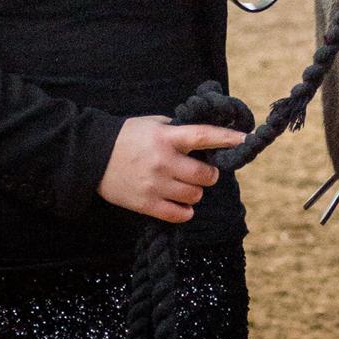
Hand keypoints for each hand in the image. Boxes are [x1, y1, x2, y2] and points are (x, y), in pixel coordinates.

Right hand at [96, 115, 247, 222]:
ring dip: (196, 192)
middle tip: (205, 173)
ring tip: (188, 186)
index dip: (226, 138)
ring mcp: (155, 184)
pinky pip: (178, 214)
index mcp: (166, 136)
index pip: (203, 136)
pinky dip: (186, 211)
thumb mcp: (153, 124)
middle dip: (210, 175)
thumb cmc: (127, 136)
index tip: (244, 139)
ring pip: (194, 196)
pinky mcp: (146, 204)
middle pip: (204, 175)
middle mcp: (163, 161)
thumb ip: (177, 131)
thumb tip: (204, 139)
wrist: (93, 156)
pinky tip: (184, 205)